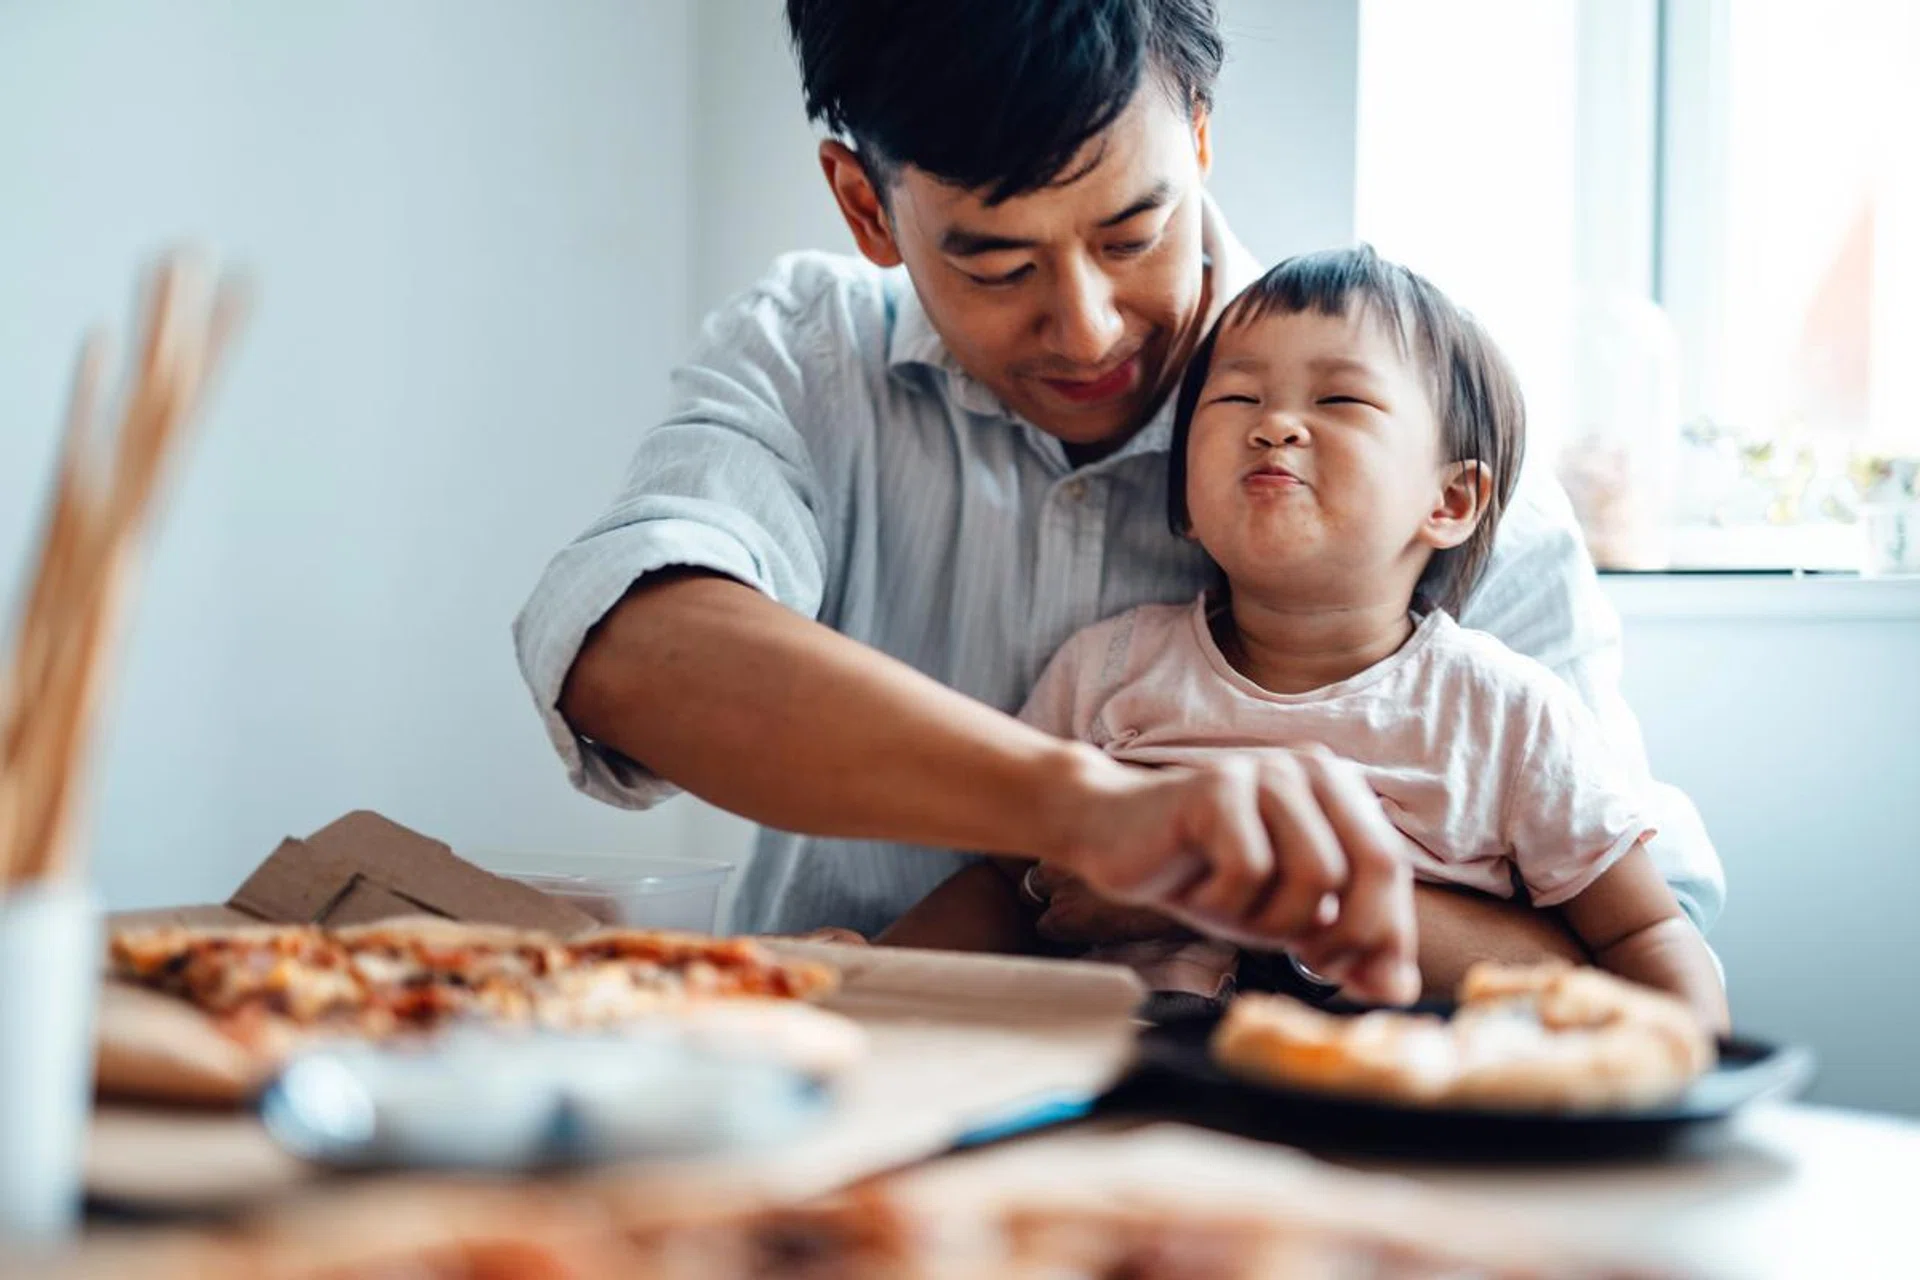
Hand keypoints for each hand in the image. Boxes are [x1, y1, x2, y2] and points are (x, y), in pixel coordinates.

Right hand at [1044, 746, 1419, 1004]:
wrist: (1112, 837)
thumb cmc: (1206, 874)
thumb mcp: (1285, 916)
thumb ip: (1345, 944)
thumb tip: (1398, 991)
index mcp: (1339, 791)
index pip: (1391, 867)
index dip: (1383, 934)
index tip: (1349, 975)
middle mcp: (1312, 770)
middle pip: (1373, 868)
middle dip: (1343, 935)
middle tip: (1302, 959)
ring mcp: (1266, 772)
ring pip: (1316, 876)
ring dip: (1274, 921)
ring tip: (1235, 914)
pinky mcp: (1219, 787)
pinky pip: (1251, 870)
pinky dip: (1225, 902)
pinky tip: (1198, 890)